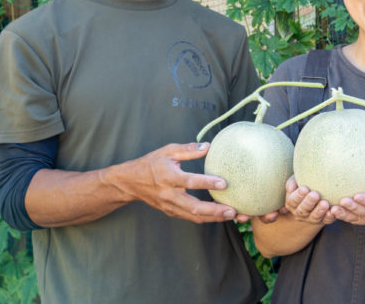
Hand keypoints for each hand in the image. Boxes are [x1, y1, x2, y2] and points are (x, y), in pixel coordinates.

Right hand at [127, 142, 244, 222]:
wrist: (131, 182)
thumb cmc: (151, 163)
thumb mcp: (168, 151)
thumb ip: (188, 149)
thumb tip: (208, 146)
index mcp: (169, 177)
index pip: (190, 182)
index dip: (207, 183)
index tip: (224, 183)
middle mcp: (169, 195)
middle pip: (194, 207)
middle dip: (215, 210)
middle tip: (233, 210)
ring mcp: (170, 206)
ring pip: (194, 216)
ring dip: (214, 218)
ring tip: (233, 216)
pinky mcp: (172, 212)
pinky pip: (191, 217)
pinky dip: (207, 218)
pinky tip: (221, 216)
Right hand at [283, 176, 333, 224]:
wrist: (317, 191)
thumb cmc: (305, 182)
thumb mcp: (297, 180)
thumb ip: (293, 182)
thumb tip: (291, 187)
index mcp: (292, 203)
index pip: (293, 200)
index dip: (298, 195)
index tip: (304, 188)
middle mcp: (299, 213)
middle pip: (303, 210)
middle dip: (309, 202)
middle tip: (315, 194)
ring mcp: (311, 218)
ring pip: (314, 217)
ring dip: (320, 210)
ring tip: (325, 203)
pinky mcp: (322, 221)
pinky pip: (326, 220)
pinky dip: (329, 217)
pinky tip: (332, 211)